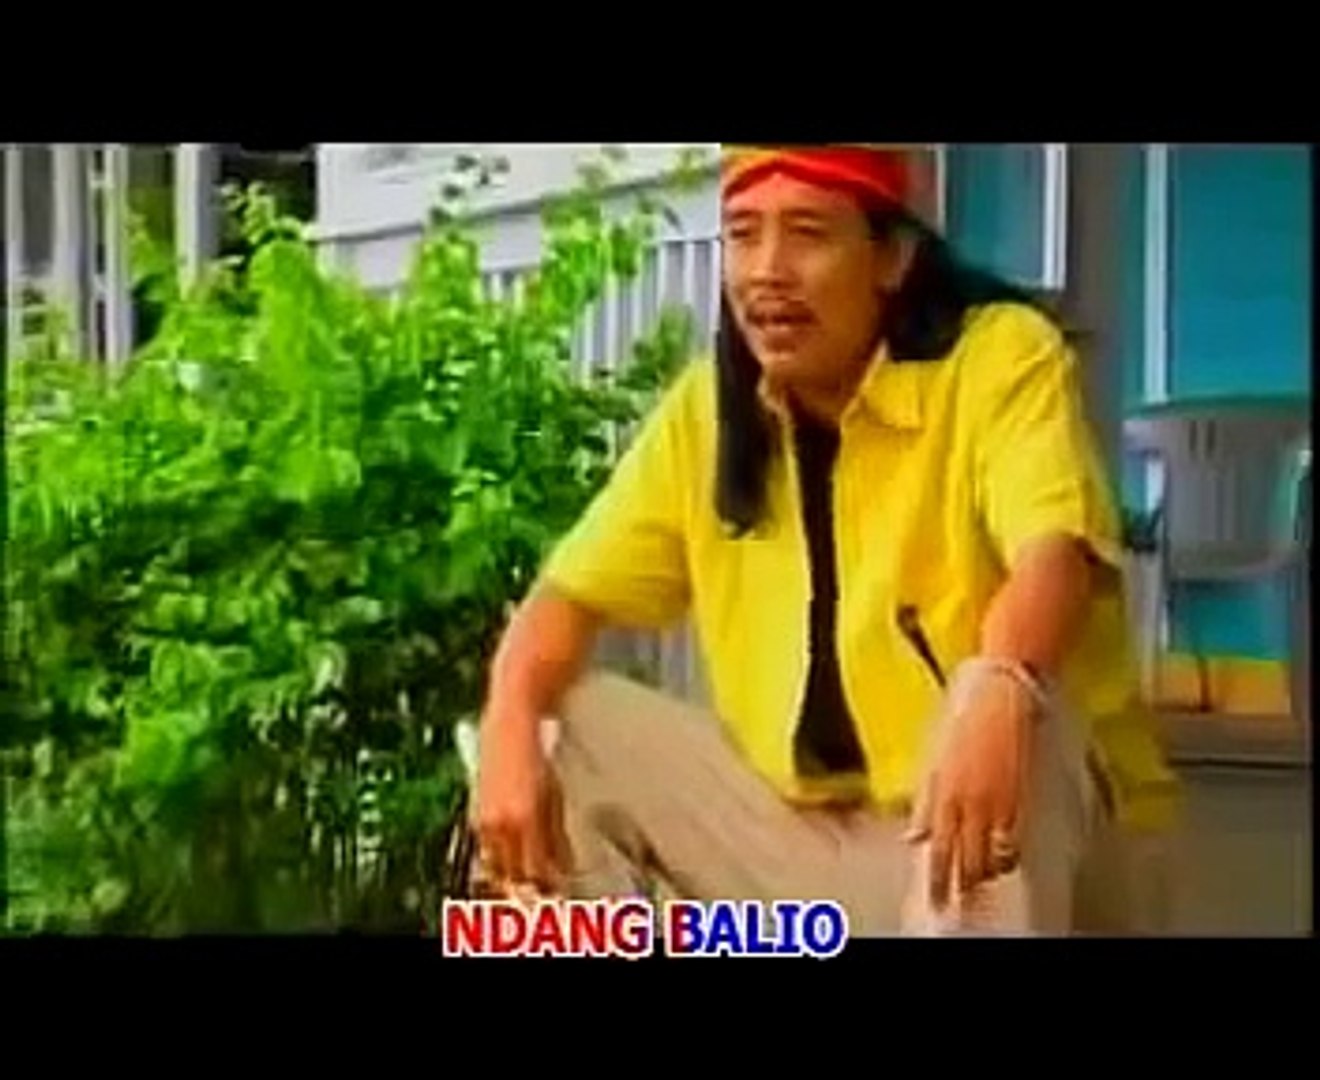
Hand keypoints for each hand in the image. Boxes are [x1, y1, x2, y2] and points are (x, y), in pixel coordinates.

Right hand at [472, 708, 570, 892]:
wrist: (508, 728)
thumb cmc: (535, 756)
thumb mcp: (554, 796)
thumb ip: (558, 836)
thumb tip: (565, 865)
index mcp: (526, 819)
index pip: (537, 868)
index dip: (548, 884)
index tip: (559, 888)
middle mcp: (502, 823)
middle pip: (515, 872)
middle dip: (530, 885)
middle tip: (544, 890)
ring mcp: (485, 821)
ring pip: (497, 866)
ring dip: (511, 876)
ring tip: (526, 879)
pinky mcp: (475, 816)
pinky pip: (487, 849)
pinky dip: (499, 859)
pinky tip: (510, 860)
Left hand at [906, 664, 1037, 908]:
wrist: (1003, 689)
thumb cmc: (965, 716)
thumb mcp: (935, 758)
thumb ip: (925, 800)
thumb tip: (913, 836)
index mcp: (941, 789)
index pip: (937, 846)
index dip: (936, 876)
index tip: (934, 898)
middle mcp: (967, 798)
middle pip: (962, 855)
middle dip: (958, 883)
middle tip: (956, 906)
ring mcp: (996, 796)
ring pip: (988, 850)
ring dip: (983, 873)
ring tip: (979, 888)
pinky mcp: (1021, 790)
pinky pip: (1014, 834)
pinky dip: (1008, 853)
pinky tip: (1006, 864)